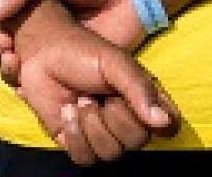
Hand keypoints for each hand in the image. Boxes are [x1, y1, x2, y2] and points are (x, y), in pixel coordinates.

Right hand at [0, 0, 145, 82]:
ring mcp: (60, 53)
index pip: (1, 21)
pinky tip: (21, 82)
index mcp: (34, 7)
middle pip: (8, 47)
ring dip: (8, 67)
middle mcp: (43, 32)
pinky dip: (31, 86)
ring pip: (24, 68)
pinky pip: (50, 85)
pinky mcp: (77, 72)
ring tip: (10, 58)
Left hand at [4, 2, 180, 164]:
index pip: (169, 128)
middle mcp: (129, 121)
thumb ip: (140, 89)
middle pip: (136, 142)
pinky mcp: (77, 141)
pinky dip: (74, 136)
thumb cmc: (83, 53)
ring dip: (90, 125)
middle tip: (95, 93)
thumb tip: (163, 122)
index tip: (127, 98)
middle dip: (113, 116)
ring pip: (111, 153)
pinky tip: (66, 112)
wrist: (42, 54)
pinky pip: (85, 158)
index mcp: (146, 101)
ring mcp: (103, 133)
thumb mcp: (115, 63)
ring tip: (79, 100)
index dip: (152, 120)